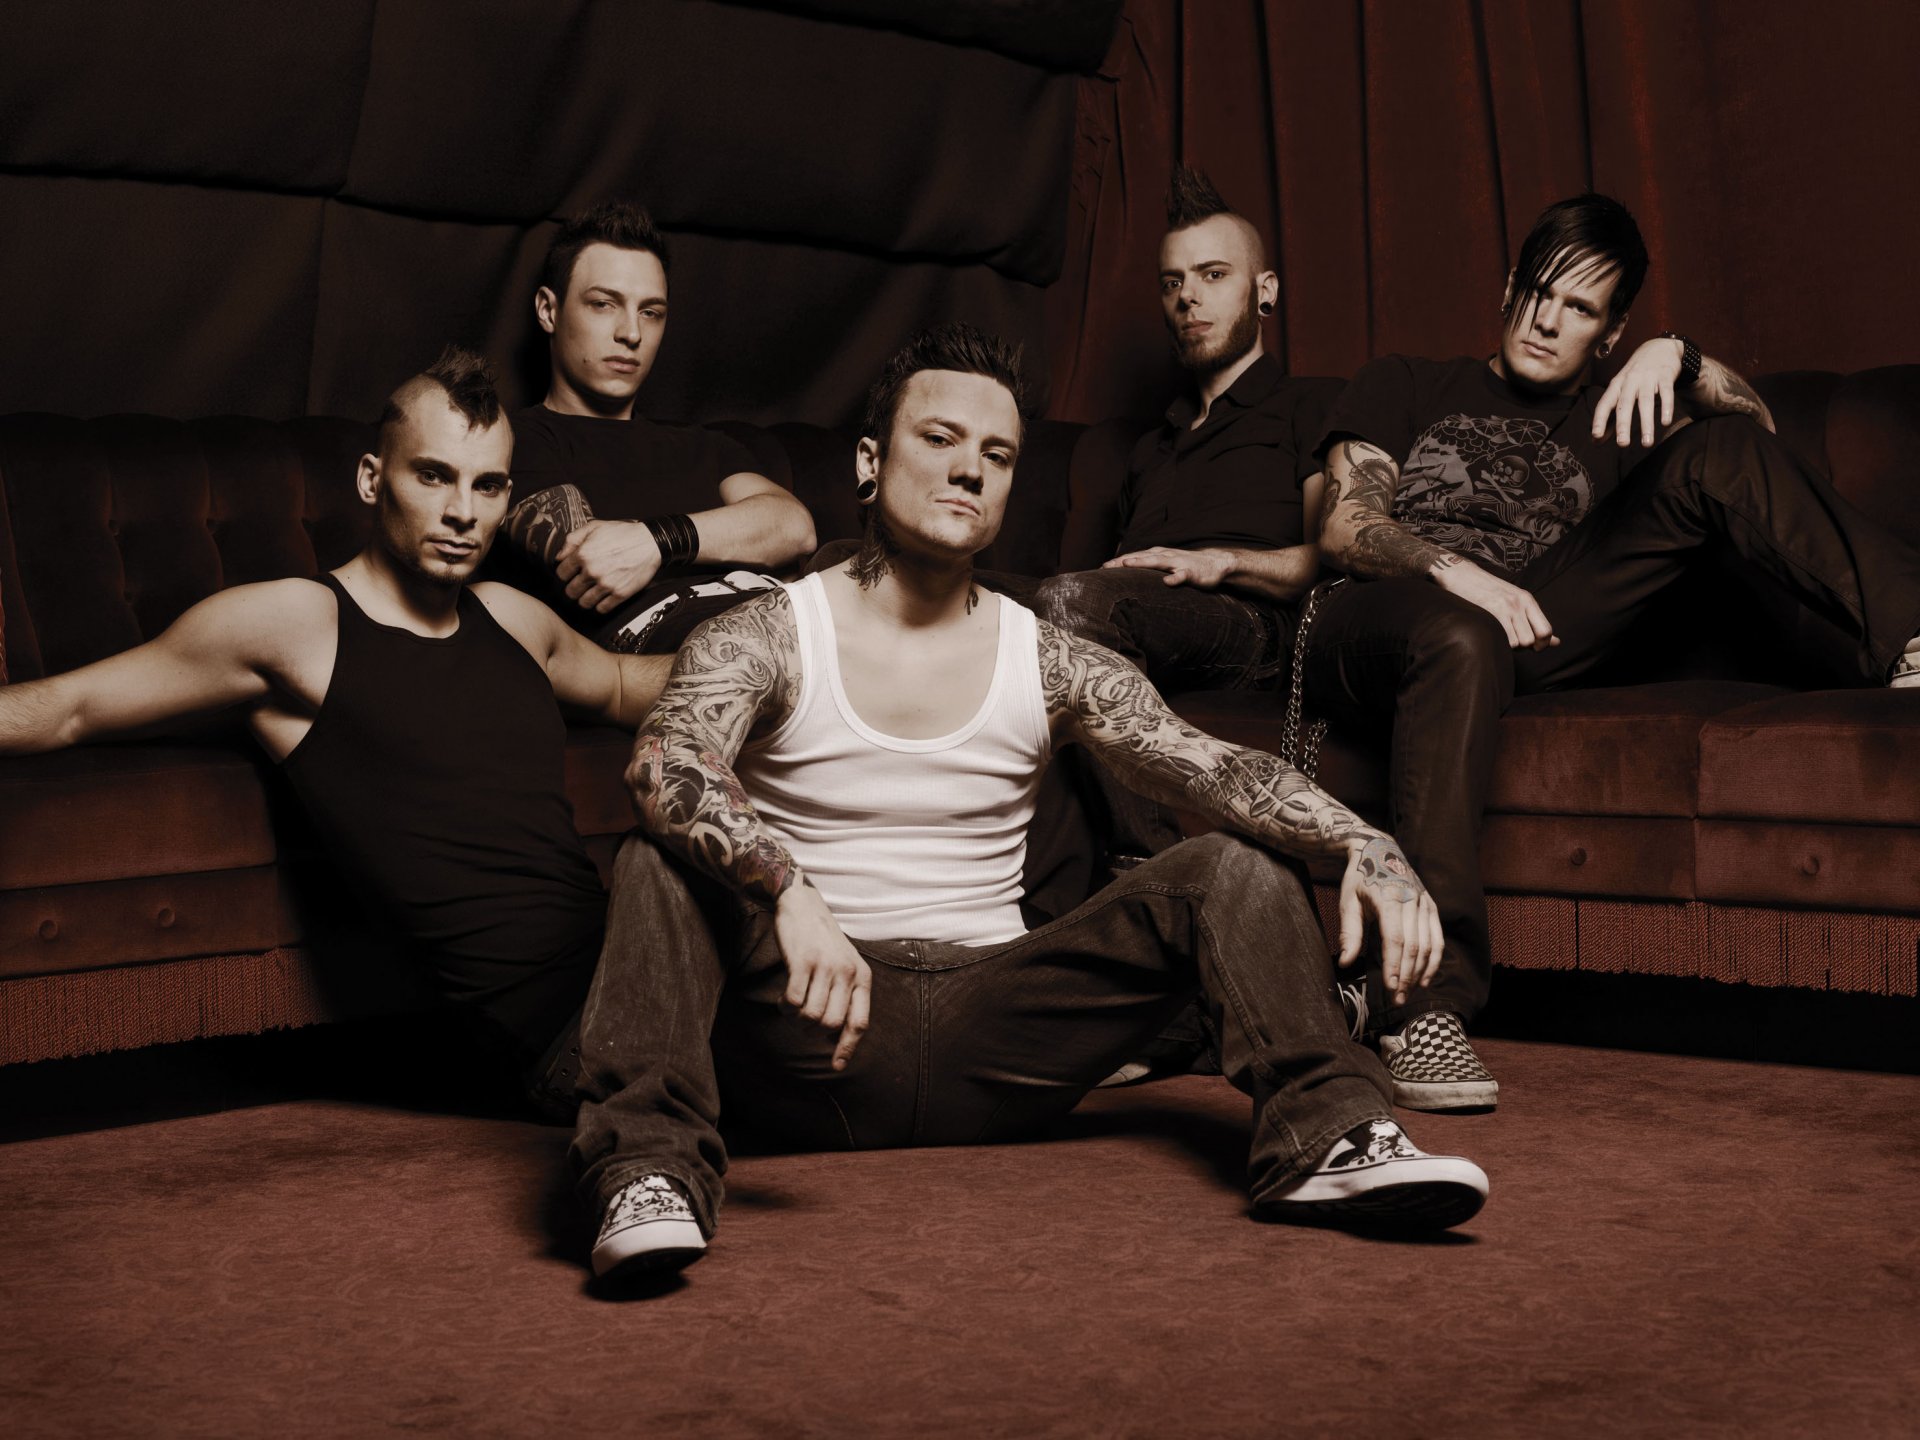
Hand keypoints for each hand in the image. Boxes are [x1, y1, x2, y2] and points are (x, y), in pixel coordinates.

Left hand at [556, 520, 661, 612]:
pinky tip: (602, 600)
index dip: (564, 574)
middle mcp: (592, 571)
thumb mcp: (595, 527)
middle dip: (573, 589)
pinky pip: (602, 609)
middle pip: (571, 591)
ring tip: (588, 595)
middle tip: (578, 587)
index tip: (569, 575)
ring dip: (584, 600)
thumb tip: (559, 556)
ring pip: (584, 602)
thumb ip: (573, 539)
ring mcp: (606, 584)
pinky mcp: (620, 594)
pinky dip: (600, 607)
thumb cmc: (624, 533)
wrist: (650, 543)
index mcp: (583, 554)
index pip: (561, 574)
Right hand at [773, 885, 871, 1069]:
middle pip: (832, 1025)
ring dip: (797, 1020)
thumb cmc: (822, 941)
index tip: (837, 1066)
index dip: (848, 1048)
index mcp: (861, 977)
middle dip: (813, 1032)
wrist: (802, 904)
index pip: (860, 1023)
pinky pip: (794, 1001)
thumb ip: (845, 996)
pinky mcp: (802, 961)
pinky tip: (784, 1001)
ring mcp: (825, 966)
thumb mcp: (844, 965)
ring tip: (792, 1009)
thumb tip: (836, 1037)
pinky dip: (785, 1008)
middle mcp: (847, 972)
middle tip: (802, 1022)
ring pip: (812, 1016)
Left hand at [1103, 546, 1232, 589]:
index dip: (1118, 562)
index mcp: (1158, 554)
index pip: (1135, 557)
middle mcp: (1166, 555)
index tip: (1101, 568)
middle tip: (1106, 567)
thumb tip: (1130, 577)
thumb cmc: (1186, 566)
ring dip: (1143, 562)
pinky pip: (1183, 575)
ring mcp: (1179, 563)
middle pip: (1141, 557)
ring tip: (1128, 564)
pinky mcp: (1192, 573)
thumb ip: (1150, 569)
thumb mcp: (1166, 565)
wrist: (1216, 564)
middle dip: (1123, 561)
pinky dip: (1175, 578)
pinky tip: (1168, 582)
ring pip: (1158, 561)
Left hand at [1335, 834, 1443, 1005]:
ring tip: (1408, 992)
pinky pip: (1437, 938)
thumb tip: (1345, 963)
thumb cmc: (1358, 878)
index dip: (1394, 965)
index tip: (1390, 987)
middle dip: (1406, 975)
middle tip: (1397, 998)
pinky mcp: (1432, 906)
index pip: (1395, 939)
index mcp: (1389, 897)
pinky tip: (1425, 979)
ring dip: (1420, 972)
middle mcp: (1412, 899)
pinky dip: (1434, 961)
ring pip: (1428, 945)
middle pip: (1414, 946)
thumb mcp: (1347, 901)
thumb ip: (1349, 933)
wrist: (1378, 849)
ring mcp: (1425, 903)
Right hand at [1434, 558, 1557, 650]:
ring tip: (1500, 635)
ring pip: (1519, 643)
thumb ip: (1534, 622)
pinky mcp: (1492, 612)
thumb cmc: (1486, 591)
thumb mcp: (1515, 602)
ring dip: (1509, 646)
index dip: (1542, 644)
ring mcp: (1506, 607)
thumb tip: (1556, 642)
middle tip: (1511, 640)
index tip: (1532, 647)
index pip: (1546, 630)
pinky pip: (1505, 640)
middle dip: (1522, 647)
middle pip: (1531, 640)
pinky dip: (1499, 643)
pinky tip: (1492, 633)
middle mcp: (1520, 603)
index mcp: (1527, 600)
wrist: (1462, 575)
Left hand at [1593, 337, 1682, 447]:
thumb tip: (1596, 440)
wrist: (1659, 347)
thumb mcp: (1620, 391)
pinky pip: (1666, 393)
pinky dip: (1666, 407)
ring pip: (1645, 401)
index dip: (1599, 419)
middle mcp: (1630, 380)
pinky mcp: (1665, 376)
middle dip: (1623, 425)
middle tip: (1622, 444)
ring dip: (1646, 423)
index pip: (1604, 403)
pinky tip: (1665, 422)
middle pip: (1624, 404)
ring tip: (1646, 443)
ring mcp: (1648, 377)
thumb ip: (1609, 416)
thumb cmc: (1636, 376)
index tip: (1595, 436)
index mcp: (1616, 385)